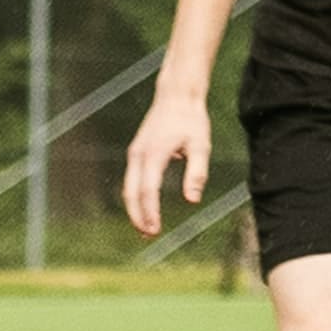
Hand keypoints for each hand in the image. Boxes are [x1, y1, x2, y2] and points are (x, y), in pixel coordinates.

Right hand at [122, 87, 210, 237]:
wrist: (176, 96)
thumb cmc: (191, 120)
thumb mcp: (201, 145)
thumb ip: (197, 172)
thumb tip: (192, 200)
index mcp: (154, 154)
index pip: (148, 190)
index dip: (151, 212)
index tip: (156, 229)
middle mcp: (139, 155)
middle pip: (131, 193)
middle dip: (138, 216)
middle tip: (149, 235)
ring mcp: (135, 153)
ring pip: (128, 187)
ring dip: (135, 209)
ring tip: (145, 229)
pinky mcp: (136, 152)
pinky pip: (132, 179)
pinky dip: (135, 197)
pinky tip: (145, 209)